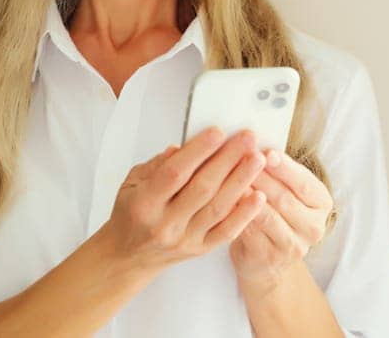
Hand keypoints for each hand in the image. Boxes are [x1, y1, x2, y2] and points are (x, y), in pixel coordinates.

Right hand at [97, 126, 267, 277]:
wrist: (129, 256)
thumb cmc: (131, 214)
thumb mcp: (131, 183)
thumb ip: (157, 165)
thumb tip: (182, 147)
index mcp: (145, 203)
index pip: (175, 173)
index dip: (198, 151)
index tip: (218, 132)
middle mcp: (166, 223)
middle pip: (202, 188)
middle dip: (228, 160)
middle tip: (247, 139)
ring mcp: (185, 239)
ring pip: (218, 208)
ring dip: (241, 181)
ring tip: (257, 159)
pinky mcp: (200, 249)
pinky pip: (226, 232)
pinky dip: (244, 214)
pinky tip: (259, 196)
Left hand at [228, 148, 334, 294]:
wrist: (265, 256)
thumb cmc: (273, 211)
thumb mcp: (282, 188)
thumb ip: (276, 171)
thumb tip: (256, 144)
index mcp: (321, 203)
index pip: (304, 183)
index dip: (285, 168)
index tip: (267, 151)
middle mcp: (313, 226)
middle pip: (284, 198)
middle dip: (261, 177)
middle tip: (241, 159)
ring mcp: (294, 246)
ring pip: (267, 216)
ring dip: (247, 196)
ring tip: (229, 177)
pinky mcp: (271, 258)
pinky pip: (251, 233)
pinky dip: (237, 215)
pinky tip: (224, 202)